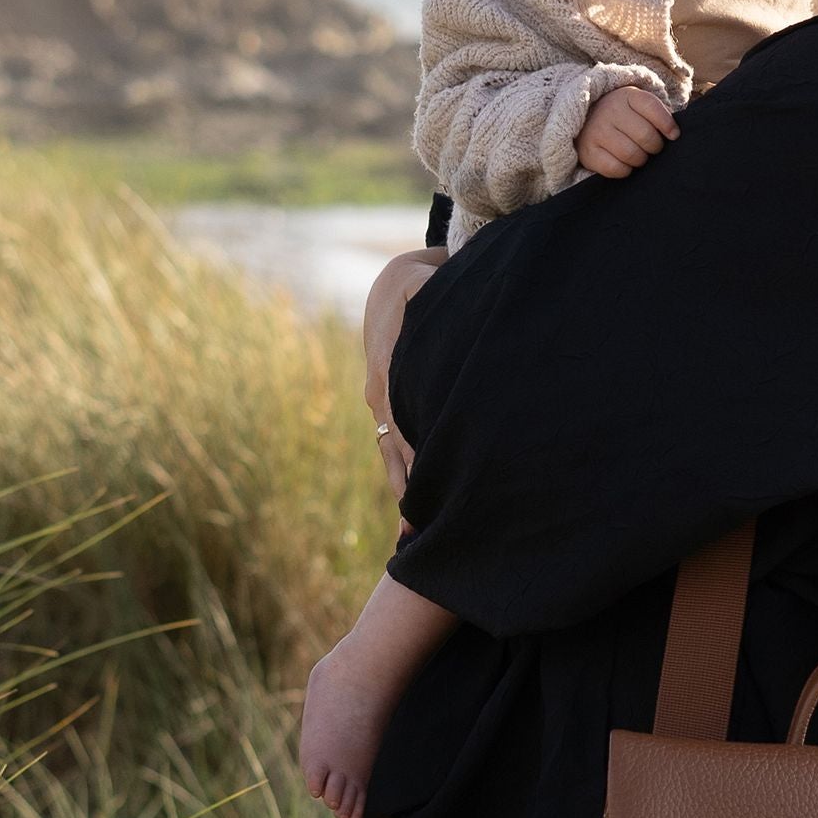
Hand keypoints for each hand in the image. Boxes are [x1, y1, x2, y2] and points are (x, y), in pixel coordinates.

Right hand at [362, 248, 443, 527]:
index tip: (434, 479)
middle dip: (414, 485)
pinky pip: (394, 458)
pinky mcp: (389, 417)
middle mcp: (383, 394)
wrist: (392, 289)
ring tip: (413, 539)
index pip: (406, 415)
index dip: (420, 446)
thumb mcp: (425, 277)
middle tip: (424, 526)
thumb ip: (432, 282)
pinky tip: (411, 528)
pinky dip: (403, 488)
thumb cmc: (421, 284)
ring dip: (405, 496)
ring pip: (394, 459)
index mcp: (392, 368)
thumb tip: (435, 282)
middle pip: (399, 447)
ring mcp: (382, 408)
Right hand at [575, 86, 679, 178]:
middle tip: (651, 147)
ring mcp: (597, 131)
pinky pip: (616, 168)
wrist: (585, 122)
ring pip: (632, 154)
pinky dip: (625, 170)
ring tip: (637, 155)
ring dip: (640, 160)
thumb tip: (674, 135)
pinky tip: (623, 163)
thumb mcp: (637, 106)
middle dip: (654, 146)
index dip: (667, 124)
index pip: (652, 107)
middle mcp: (610, 110)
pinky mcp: (589, 152)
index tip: (673, 135)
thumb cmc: (622, 118)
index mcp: (626, 96)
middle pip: (646, 136)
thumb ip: (656, 115)